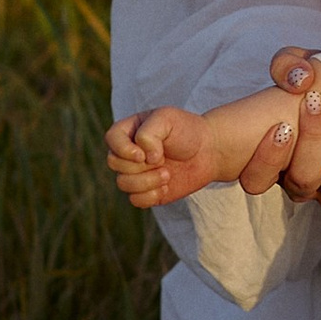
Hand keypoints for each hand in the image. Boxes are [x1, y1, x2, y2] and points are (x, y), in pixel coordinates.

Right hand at [105, 106, 225, 211]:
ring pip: (123, 184)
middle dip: (141, 165)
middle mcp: (128, 152)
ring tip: (167, 174)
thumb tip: (143, 159)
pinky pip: (135, 200)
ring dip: (148, 181)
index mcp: (129, 130)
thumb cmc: (187, 130)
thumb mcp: (167, 118)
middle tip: (163, 159)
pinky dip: (151, 196)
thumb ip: (148, 133)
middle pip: (115, 163)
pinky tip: (166, 187)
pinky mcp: (145, 190)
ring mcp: (135, 172)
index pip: (111, 139)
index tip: (146, 153)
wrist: (209, 151)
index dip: (125, 150)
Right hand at [259, 53, 320, 208]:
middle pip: (302, 179)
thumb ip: (285, 66)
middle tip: (316, 100)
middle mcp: (299, 182)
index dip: (267, 161)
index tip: (282, 126)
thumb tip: (300, 80)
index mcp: (271, 164)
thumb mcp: (296, 66)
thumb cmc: (317, 84)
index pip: (254, 181)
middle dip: (312, 137)